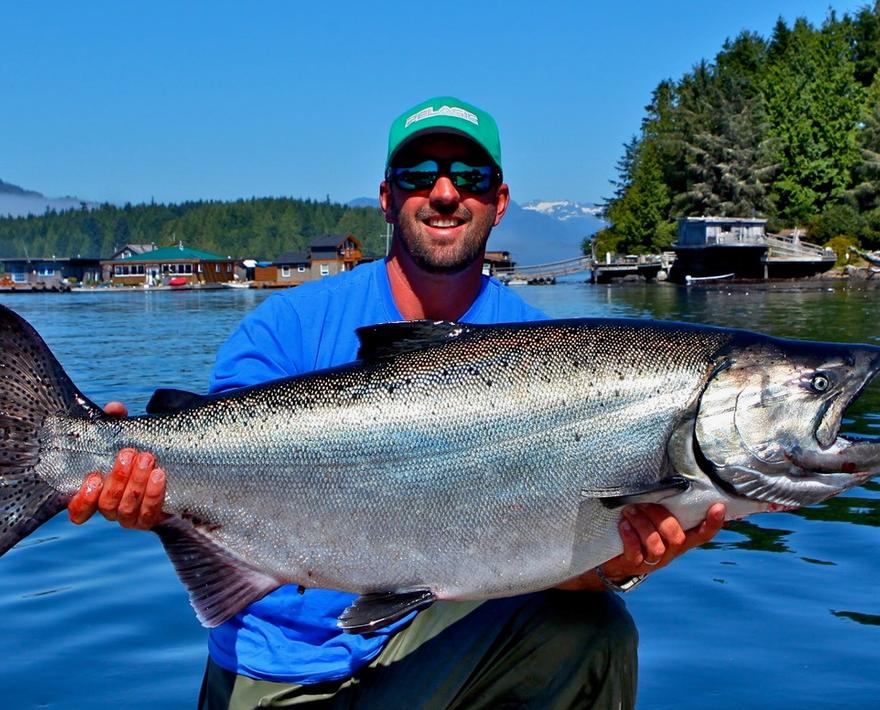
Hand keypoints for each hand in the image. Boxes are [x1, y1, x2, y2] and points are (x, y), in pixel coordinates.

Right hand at [67, 402, 168, 529]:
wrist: (174, 471)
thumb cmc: (138, 453)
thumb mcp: (126, 437)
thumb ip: (117, 423)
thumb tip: (114, 408)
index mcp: (97, 494)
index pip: (79, 510)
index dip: (82, 500)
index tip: (92, 478)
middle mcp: (111, 509)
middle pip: (107, 503)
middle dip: (117, 478)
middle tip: (129, 454)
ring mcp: (130, 517)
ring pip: (127, 508)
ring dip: (136, 482)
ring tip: (147, 459)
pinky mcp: (151, 519)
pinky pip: (149, 512)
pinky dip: (153, 493)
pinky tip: (159, 475)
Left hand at [603, 502, 725, 577]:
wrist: (614, 561)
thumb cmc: (637, 534)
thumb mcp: (654, 523)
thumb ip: (664, 510)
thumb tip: (668, 482)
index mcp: (679, 541)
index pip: (702, 535)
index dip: (712, 524)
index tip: (718, 506)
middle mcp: (669, 552)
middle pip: (676, 538)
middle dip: (661, 518)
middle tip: (643, 504)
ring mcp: (652, 561)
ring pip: (656, 545)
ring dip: (643, 524)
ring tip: (629, 511)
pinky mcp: (633, 565)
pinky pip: (635, 552)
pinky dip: (630, 536)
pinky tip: (623, 524)